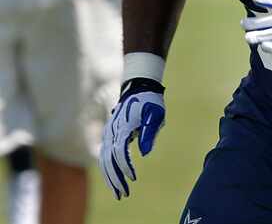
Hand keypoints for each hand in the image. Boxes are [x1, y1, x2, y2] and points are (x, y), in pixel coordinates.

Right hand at [99, 78, 164, 199]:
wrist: (139, 87)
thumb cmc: (151, 101)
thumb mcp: (155, 115)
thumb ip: (149, 132)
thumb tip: (144, 152)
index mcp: (122, 127)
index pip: (119, 151)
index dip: (125, 166)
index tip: (132, 178)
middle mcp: (112, 131)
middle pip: (108, 159)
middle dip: (114, 178)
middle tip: (123, 194)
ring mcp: (109, 133)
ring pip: (103, 159)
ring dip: (110, 177)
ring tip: (118, 192)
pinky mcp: (110, 134)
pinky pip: (104, 155)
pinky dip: (107, 169)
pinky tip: (114, 179)